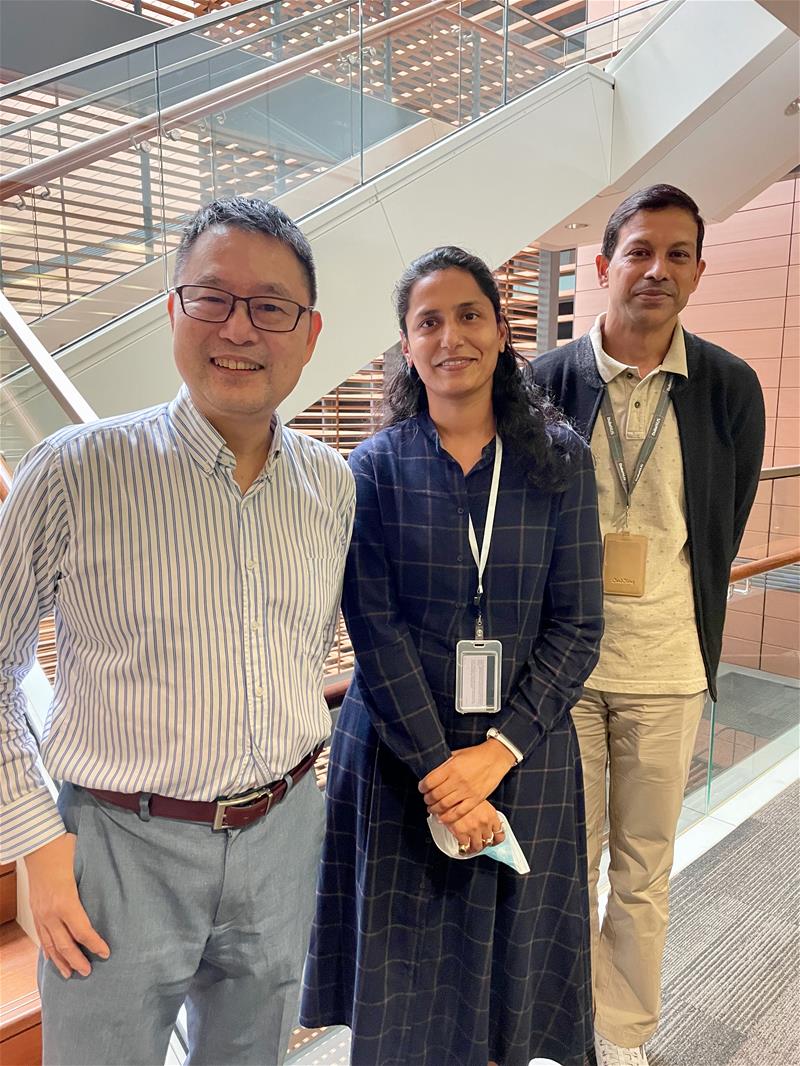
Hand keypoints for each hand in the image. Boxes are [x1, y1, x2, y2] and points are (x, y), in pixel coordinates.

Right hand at [23, 833, 109, 978]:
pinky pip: (41, 936)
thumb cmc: (64, 849)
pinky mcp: (35, 911)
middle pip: (65, 944)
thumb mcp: (85, 864)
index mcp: (66, 901)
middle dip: (77, 960)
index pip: (83, 931)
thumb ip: (96, 880)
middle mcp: (51, 912)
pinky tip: (52, 957)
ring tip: (70, 973)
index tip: (105, 953)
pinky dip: (47, 950)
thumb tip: (117, 887)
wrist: (39, 843)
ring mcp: (40, 913)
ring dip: (60, 961)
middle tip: (88, 972)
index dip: (94, 944)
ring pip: (50, 945)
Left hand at [419, 740, 515, 824]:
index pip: (430, 781)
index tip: (421, 788)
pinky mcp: (476, 799)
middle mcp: (458, 780)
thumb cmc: (476, 754)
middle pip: (435, 795)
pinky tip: (442, 818)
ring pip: (445, 805)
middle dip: (427, 799)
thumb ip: (444, 763)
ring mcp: (467, 791)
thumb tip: (431, 770)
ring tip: (432, 808)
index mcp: (451, 767)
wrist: (496, 758)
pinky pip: (459, 812)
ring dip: (435, 809)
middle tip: (426, 799)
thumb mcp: (456, 754)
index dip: (422, 787)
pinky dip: (448, 818)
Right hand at [447, 800, 504, 854]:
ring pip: (477, 847)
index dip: (496, 840)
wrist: (451, 794)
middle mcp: (484, 823)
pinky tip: (461, 847)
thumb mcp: (480, 801)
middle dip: (483, 844)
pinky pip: (465, 847)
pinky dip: (463, 848)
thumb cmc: (464, 795)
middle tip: (479, 843)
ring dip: (474, 848)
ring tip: (470, 847)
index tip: (493, 841)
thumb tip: (487, 824)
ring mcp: (473, 829)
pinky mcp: (461, 833)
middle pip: (488, 842)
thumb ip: (485, 814)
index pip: (500, 835)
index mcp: (491, 815)